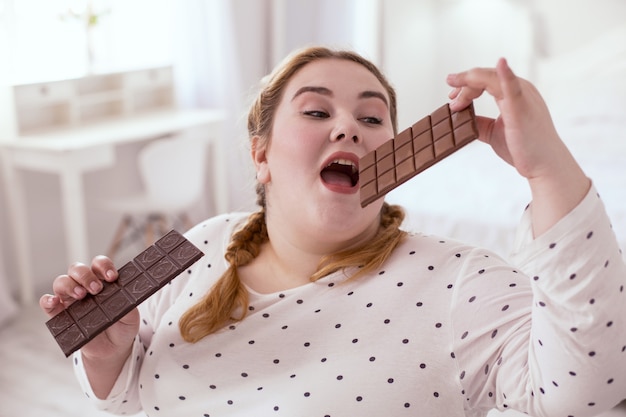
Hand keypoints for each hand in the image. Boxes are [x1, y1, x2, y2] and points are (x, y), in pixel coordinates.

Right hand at [39, 256, 138, 360]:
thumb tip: (121, 297)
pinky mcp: (60, 315)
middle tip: (97, 289)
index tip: (112, 277)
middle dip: (86, 276)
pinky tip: (54, 301)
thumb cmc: (122, 326)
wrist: (113, 349)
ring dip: (70, 285)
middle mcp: (84, 286)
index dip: (104, 266)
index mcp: (103, 281)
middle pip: (77, 269)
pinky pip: (47, 303)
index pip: (99, 264)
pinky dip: (47, 300)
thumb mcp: (131, 316)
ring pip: (62, 281)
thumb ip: (126, 305)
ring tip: (82, 296)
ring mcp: (70, 300)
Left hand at [446, 58, 589, 235]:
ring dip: (469, 83)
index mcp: (514, 94)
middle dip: (465, 85)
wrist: (543, 165)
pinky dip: (505, 74)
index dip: (467, 86)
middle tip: (450, 99)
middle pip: (485, 77)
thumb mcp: (494, 131)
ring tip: (453, 93)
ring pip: (491, 78)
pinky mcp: (521, 108)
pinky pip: (513, 87)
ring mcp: (522, 96)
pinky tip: (501, 63)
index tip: (452, 98)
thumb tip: (463, 117)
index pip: (486, 80)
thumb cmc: (523, 148)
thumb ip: (480, 122)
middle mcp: (520, 90)